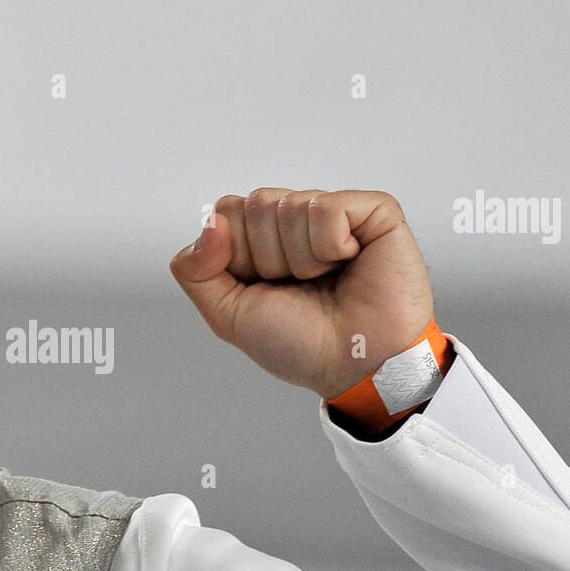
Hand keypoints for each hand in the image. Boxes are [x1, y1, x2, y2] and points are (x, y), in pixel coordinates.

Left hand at [169, 189, 433, 399]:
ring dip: (302, 259)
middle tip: (300, 287)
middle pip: (255, 204)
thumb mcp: (228, 314)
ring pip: (289, 206)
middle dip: (269, 258)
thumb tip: (211, 222)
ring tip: (326, 280)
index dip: (238, 255)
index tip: (266, 287)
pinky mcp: (374, 211)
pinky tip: (349, 262)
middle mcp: (297, 220)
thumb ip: (195, 270)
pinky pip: (327, 208)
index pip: (227, 212)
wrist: (354, 366)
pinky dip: (331, 246)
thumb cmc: (301, 344)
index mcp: (263, 238)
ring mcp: (336, 212)